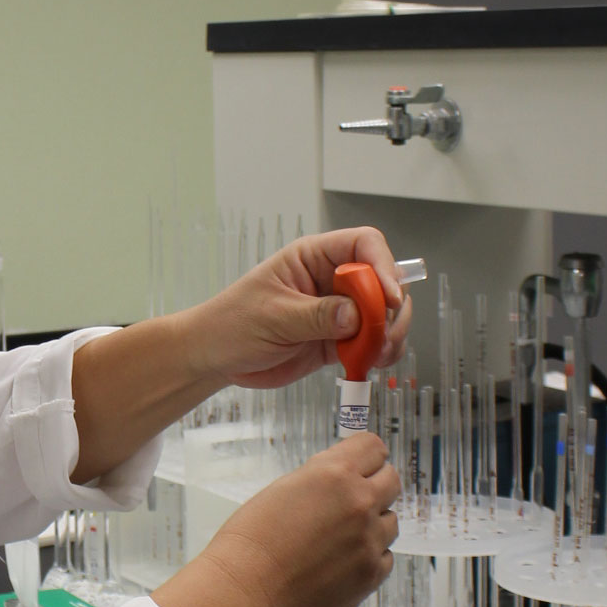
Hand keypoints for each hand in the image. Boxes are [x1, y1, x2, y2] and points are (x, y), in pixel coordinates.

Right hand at [152, 435, 399, 606]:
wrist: (242, 595)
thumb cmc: (249, 544)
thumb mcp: (282, 490)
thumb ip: (321, 480)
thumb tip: (344, 479)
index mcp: (334, 475)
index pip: (374, 448)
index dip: (365, 457)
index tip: (360, 465)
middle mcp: (359, 504)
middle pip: (391, 481)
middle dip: (373, 486)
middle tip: (349, 502)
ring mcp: (369, 542)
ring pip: (390, 522)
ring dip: (371, 525)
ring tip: (337, 540)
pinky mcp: (371, 576)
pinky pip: (384, 557)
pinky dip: (367, 558)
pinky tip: (338, 564)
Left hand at [179, 227, 412, 391]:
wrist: (216, 358)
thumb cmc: (232, 324)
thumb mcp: (273, 316)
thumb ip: (316, 315)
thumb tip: (356, 315)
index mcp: (313, 257)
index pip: (363, 244)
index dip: (383, 265)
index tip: (389, 297)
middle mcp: (332, 280)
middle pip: (382, 280)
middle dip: (390, 306)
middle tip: (381, 333)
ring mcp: (338, 311)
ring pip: (384, 313)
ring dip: (390, 332)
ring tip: (378, 353)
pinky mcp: (338, 340)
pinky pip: (372, 342)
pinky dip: (381, 352)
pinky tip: (372, 362)